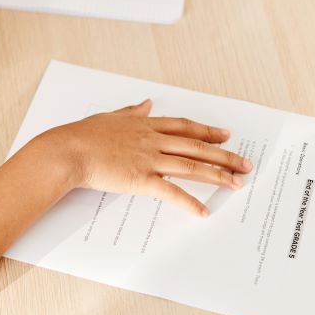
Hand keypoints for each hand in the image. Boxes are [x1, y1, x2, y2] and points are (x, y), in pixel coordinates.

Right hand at [41, 99, 253, 216]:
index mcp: (146, 126)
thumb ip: (133, 111)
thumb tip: (147, 104)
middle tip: (245, 163)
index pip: (185, 128)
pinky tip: (204, 211)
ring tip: (237, 183)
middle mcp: (153, 141)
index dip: (207, 132)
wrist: (69, 150)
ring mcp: (149, 160)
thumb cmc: (84, 135)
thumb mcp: (111, 117)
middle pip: (197, 147)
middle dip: (224, 156)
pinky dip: (189, 202)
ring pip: (191, 166)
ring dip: (217, 175)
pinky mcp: (141, 180)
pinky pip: (171, 192)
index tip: (226, 135)